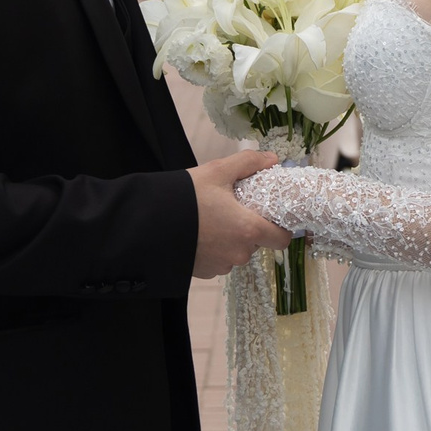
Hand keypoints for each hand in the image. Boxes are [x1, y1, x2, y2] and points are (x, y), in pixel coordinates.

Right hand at [189, 151, 289, 278]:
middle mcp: (239, 253)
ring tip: (213, 221)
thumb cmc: (186, 197)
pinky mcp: (205, 272)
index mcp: (248, 229)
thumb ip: (248, 162)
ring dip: (231, 240)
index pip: (281, 239)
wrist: (149, 223)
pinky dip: (215, 250)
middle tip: (234, 210)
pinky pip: (219, 261)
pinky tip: (201, 235)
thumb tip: (272, 159)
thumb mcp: (217, 171)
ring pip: (237, 253)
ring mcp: (221, 266)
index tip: (271, 217)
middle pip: (257, 243)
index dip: (280, 228)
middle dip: (249, 228)